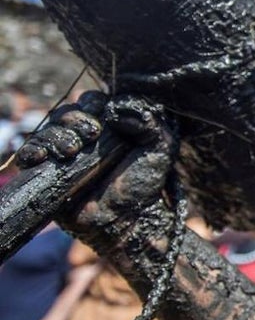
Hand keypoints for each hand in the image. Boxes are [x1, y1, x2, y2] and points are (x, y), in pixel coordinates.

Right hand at [17, 92, 177, 252]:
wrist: (128, 219)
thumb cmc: (144, 182)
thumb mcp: (159, 146)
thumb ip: (148, 121)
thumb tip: (116, 108)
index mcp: (108, 125)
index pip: (92, 101)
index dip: (94, 104)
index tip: (103, 118)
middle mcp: (82, 136)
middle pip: (66, 112)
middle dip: (75, 118)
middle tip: (91, 134)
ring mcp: (63, 154)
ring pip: (48, 130)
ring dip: (56, 135)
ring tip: (72, 150)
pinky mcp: (47, 172)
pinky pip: (30, 154)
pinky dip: (32, 150)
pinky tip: (41, 157)